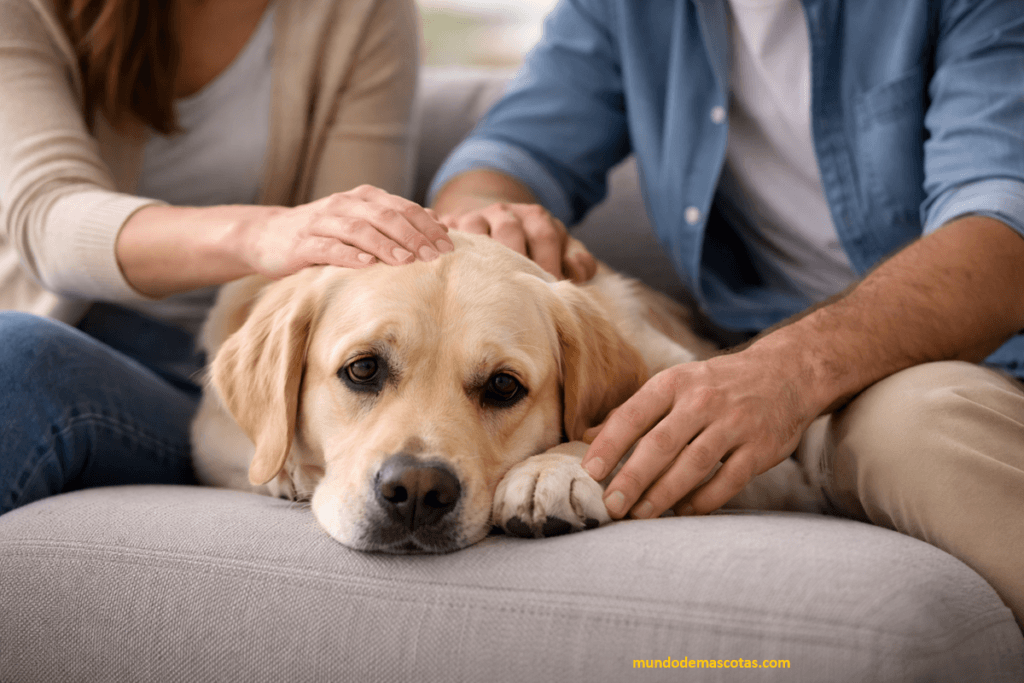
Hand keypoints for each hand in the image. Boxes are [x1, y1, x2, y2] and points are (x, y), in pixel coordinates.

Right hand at [242, 185, 452, 278]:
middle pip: (386, 216)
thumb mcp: (361, 222)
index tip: (449, 246)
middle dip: (414, 236)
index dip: (427, 226)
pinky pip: (328, 247)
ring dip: (386, 245)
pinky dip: (348, 255)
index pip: (403, 208)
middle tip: (436, 257)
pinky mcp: (303, 242)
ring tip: (407, 262)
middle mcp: (345, 204)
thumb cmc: (324, 233)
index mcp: (364, 198)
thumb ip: (394, 220)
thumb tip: (436, 221)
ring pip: (359, 229)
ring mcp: (322, 221)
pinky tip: (365, 265)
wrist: (267, 235)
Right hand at [441, 201, 596, 282]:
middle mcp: (505, 212)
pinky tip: (452, 266)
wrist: (491, 220)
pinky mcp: (450, 226)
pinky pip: (446, 231)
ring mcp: (475, 216)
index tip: (548, 292)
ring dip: (481, 256)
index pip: (545, 236)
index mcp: (536, 218)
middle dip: (515, 261)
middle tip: (519, 294)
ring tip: (486, 286)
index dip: (547, 264)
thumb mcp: (560, 248)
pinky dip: (449, 247)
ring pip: (475, 229)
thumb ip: (578, 262)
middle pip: (510, 230)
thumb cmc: (532, 246)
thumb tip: (578, 277)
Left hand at [579, 344, 821, 518]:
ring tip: (641, 515)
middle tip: (612, 505)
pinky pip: (729, 479)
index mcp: (674, 383)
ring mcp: (734, 424)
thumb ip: (632, 413)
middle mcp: (703, 400)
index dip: (609, 444)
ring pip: (694, 464)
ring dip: (665, 494)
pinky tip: (684, 512)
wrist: (785, 374)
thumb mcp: (673, 386)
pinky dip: (705, 500)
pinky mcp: (760, 447)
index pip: (633, 414)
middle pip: (661, 444)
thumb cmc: (715, 385)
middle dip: (633, 478)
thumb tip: (585, 438)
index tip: (590, 473)